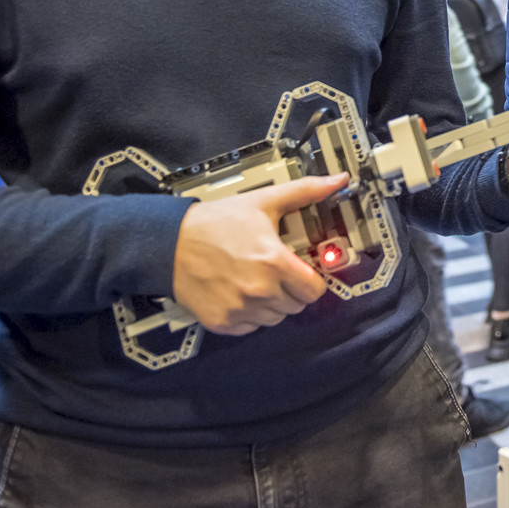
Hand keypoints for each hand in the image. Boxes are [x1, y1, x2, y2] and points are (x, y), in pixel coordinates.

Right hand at [171, 174, 346, 335]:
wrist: (170, 242)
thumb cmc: (216, 222)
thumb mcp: (264, 201)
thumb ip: (305, 191)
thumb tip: (338, 180)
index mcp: (273, 262)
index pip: (314, 290)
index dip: (312, 280)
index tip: (303, 272)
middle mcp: (259, 290)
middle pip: (296, 305)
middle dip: (292, 290)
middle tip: (276, 272)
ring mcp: (239, 309)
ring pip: (275, 318)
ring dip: (272, 303)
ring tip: (256, 281)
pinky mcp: (221, 322)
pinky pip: (251, 327)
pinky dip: (250, 315)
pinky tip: (240, 293)